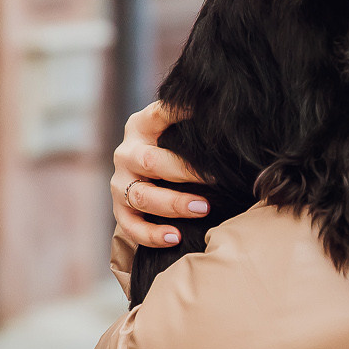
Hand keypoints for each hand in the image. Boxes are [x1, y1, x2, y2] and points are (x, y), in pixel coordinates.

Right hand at [110, 102, 208, 246]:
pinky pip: (130, 226)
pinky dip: (152, 234)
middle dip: (185, 172)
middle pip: (150, 161)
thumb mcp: (178, 131)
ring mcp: (120, 182)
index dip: (179, 112)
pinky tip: (175, 237)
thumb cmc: (175, 150)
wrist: (149, 175)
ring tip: (202, 208)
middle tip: (217, 179)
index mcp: (141, 126)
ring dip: (173, 204)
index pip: (158, 114)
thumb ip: (193, 125)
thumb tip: (228, 117)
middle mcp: (126, 152)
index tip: (204, 111)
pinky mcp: (120, 209)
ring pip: (142, 196)